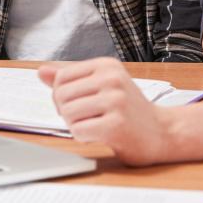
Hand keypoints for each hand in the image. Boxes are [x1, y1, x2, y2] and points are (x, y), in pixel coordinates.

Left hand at [38, 57, 172, 166]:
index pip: (61, 78)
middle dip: (67, 112)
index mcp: (107, 65)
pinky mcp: (117, 124)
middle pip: (61, 96)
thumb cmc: (128, 110)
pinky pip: (79, 131)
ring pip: (68, 113)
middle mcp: (112, 79)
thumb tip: (40, 71)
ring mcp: (116, 100)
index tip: (80, 104)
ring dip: (75, 125)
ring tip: (95, 125)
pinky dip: (84, 137)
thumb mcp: (102, 86)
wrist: (162, 132)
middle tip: (88, 118)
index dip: (61, 96)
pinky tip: (101, 135)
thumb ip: (71, 79)